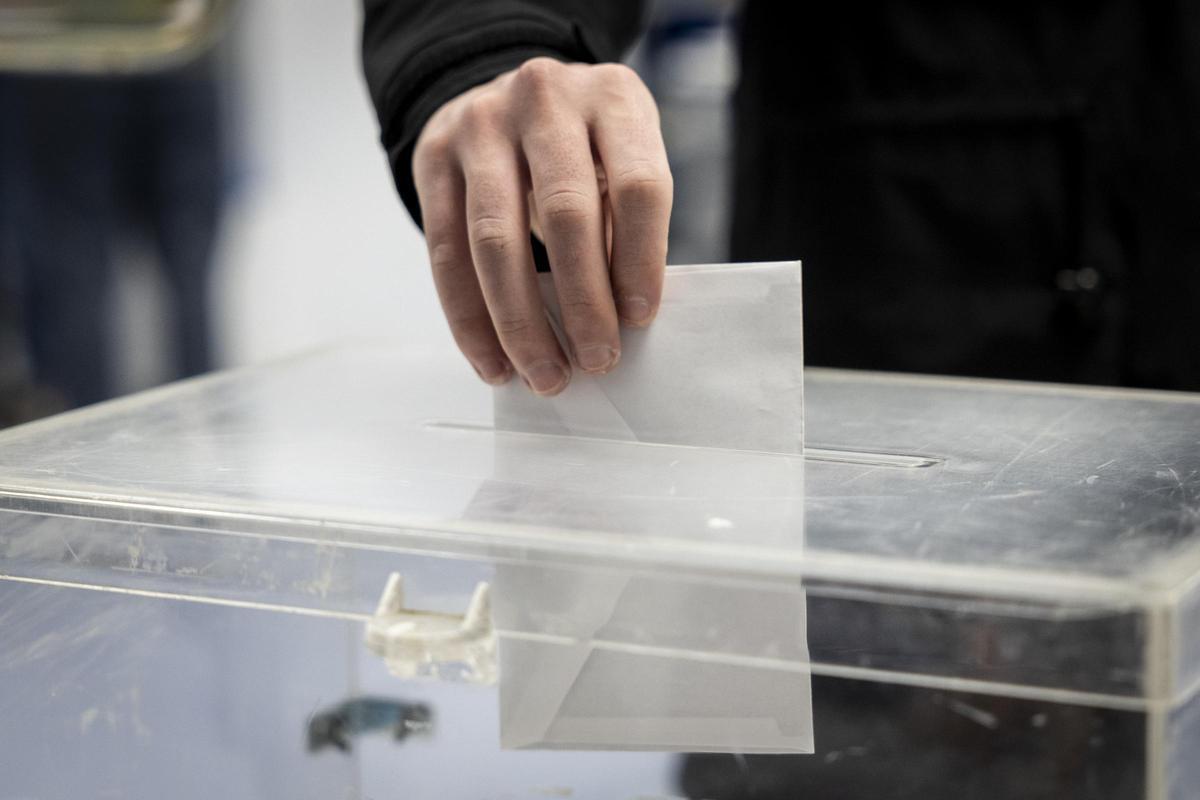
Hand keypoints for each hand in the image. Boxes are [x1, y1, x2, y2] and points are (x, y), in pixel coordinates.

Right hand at [412, 58, 672, 394]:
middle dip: (584, 302)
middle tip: (597, 360)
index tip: (640, 318)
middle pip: (566, 213)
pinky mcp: (433, 159)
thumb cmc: (581, 146)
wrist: (503, 96)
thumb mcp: (619, 157)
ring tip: (545, 375)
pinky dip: (470, 320)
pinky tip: (493, 361)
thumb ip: (624, 222)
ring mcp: (481, 125)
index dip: (641, 259)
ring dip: (521, 323)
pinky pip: (446, 253)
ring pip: (496, 240)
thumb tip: (621, 322)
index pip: (637, 185)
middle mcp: (544, 99)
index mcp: (612, 98)